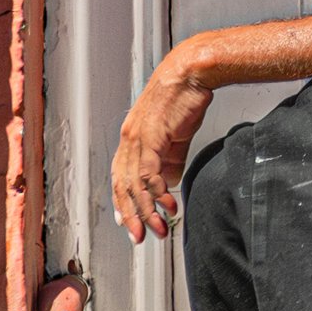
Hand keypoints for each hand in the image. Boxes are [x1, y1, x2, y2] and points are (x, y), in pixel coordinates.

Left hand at [112, 54, 215, 240]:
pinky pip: (150, 173)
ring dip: (147, 210)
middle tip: (141, 237)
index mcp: (131, 139)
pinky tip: (168, 204)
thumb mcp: (176, 134)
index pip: (120, 178)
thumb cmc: (184, 98)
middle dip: (132, 216)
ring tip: (159, 228)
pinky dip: (157, 192)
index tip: (130, 222)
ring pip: (135, 185)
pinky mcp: (152, 137)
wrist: (191, 73)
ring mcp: (138, 139)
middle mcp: (128, 140)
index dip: (123, 202)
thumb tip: (168, 182)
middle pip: (122, 187)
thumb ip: (171, 159)